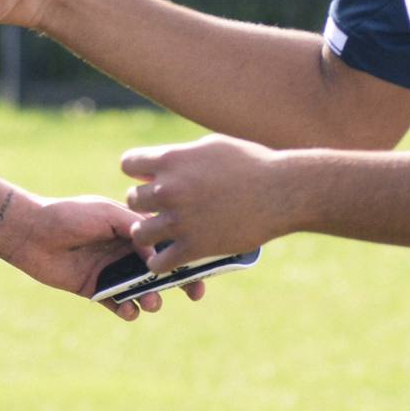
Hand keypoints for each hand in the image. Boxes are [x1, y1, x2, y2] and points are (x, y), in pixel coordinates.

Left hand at [0, 192, 203, 323]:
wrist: (33, 232)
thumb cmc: (69, 214)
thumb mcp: (106, 212)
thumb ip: (133, 228)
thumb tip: (158, 253)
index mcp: (132, 229)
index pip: (166, 243)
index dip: (185, 255)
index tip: (203, 268)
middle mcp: (126, 251)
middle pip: (160, 270)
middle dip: (178, 283)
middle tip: (193, 294)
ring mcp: (111, 272)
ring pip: (141, 291)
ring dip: (152, 299)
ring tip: (150, 303)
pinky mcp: (95, 289)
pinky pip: (117, 304)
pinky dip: (126, 310)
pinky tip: (126, 310)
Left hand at [121, 133, 285, 275]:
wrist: (281, 192)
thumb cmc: (251, 164)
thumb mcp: (212, 146)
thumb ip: (181, 155)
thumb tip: (158, 164)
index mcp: (173, 159)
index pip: (128, 163)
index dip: (136, 172)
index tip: (147, 178)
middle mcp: (170, 188)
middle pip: (132, 199)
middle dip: (143, 203)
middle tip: (157, 209)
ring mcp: (181, 220)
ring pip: (139, 233)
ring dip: (147, 234)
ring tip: (158, 235)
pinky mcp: (194, 247)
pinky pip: (159, 262)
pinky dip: (159, 263)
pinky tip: (165, 260)